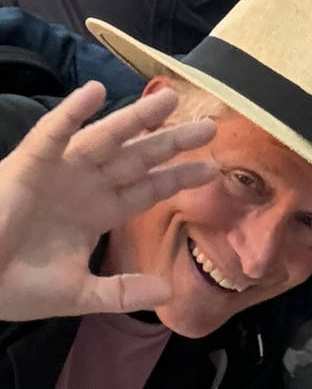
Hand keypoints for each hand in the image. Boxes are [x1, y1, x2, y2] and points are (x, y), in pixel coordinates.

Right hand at [0, 82, 216, 320]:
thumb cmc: (17, 288)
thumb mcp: (80, 295)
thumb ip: (124, 292)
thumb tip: (169, 292)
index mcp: (96, 213)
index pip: (147, 189)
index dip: (178, 177)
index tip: (213, 168)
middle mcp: (83, 187)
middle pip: (137, 158)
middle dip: (172, 142)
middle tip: (210, 125)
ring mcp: (58, 173)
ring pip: (106, 138)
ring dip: (136, 118)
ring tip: (170, 98)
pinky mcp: (28, 166)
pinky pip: (51, 134)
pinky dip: (71, 113)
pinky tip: (94, 93)